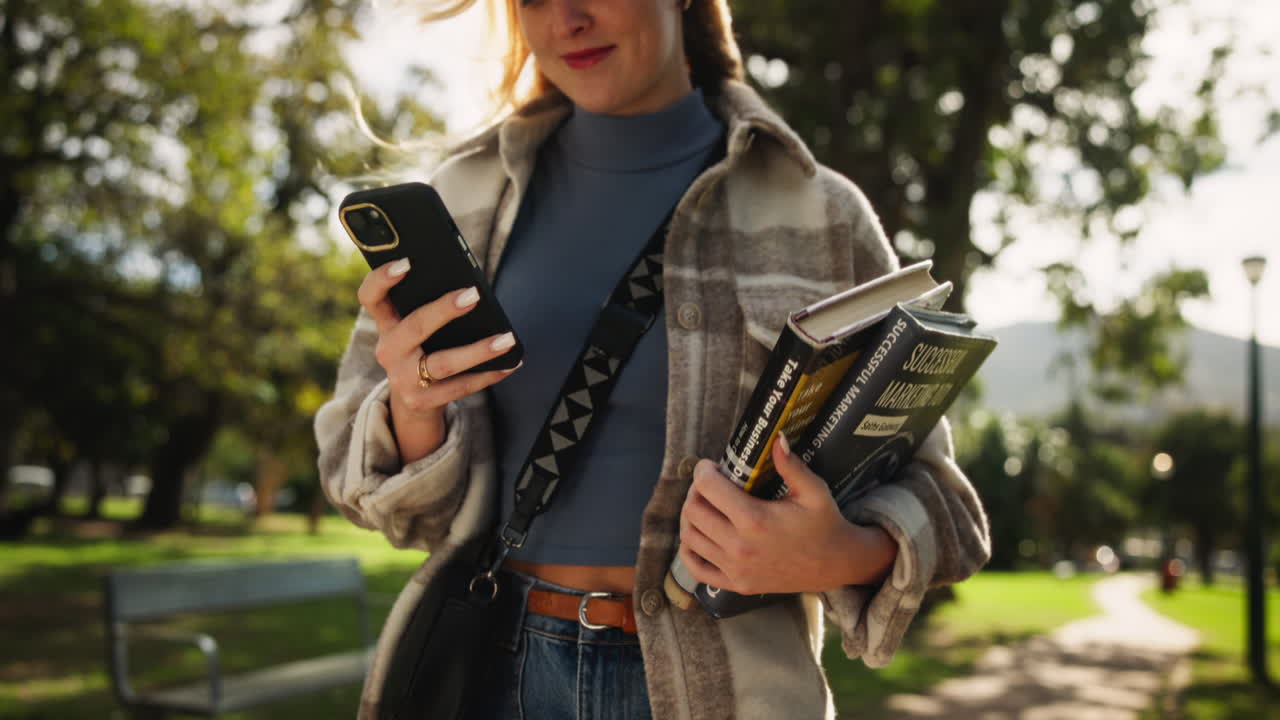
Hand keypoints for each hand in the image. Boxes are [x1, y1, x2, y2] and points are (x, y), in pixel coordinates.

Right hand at [358, 259, 519, 459]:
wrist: (413, 402)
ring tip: (506, 339)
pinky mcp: (422, 401)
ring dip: (478, 350)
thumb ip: (427, 307)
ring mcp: (403, 379)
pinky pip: (460, 387)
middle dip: (444, 310)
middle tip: (473, 295)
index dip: (382, 279)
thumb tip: (470, 288)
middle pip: (414, 326)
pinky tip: (509, 364)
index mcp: (386, 325)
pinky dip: (488, 375)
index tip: (406, 262)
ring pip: (443, 363)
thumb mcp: (415, 329)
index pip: (371, 297)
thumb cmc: (424, 350)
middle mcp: (389, 351)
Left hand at [677, 433, 896, 594]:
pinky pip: (697, 569)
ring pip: (690, 538)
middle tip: (709, 484)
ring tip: (706, 506)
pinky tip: (699, 536)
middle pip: (693, 511)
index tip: (711, 466)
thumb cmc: (824, 523)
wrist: (836, 565)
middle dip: (696, 491)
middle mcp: (739, 546)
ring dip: (691, 518)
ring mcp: (736, 569)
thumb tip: (776, 437)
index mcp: (754, 520)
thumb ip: (791, 465)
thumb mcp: (813, 490)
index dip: (703, 471)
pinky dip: (689, 552)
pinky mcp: (737, 584)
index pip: (707, 487)